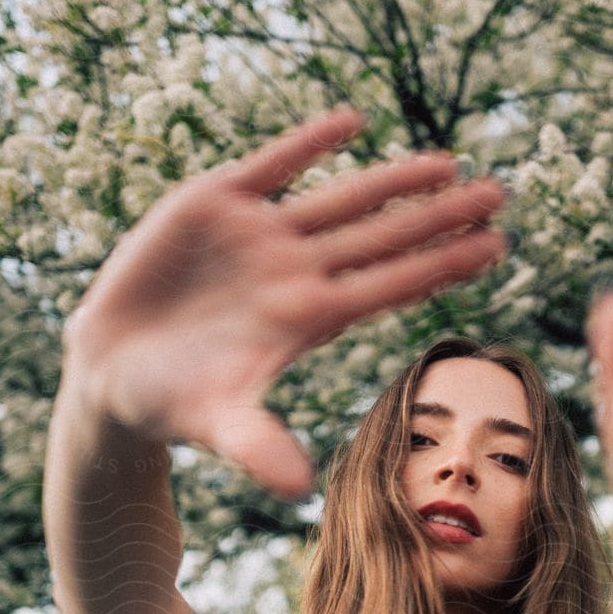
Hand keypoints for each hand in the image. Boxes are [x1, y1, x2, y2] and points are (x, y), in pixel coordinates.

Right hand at [63, 107, 505, 496]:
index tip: (498, 245)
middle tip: (500, 192)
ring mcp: (260, 234)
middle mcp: (297, 270)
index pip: (393, 285)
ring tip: (448, 162)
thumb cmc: (172, 403)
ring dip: (393, 179)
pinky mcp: (215, 202)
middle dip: (441, 215)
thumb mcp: (216, 424)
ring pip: (341, 198)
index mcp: (309, 318)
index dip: (444, 264)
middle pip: (384, 237)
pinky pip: (273, 165)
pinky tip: (351, 121)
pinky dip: (307, 143)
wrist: (112, 369)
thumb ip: (259, 447)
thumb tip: (300, 492)